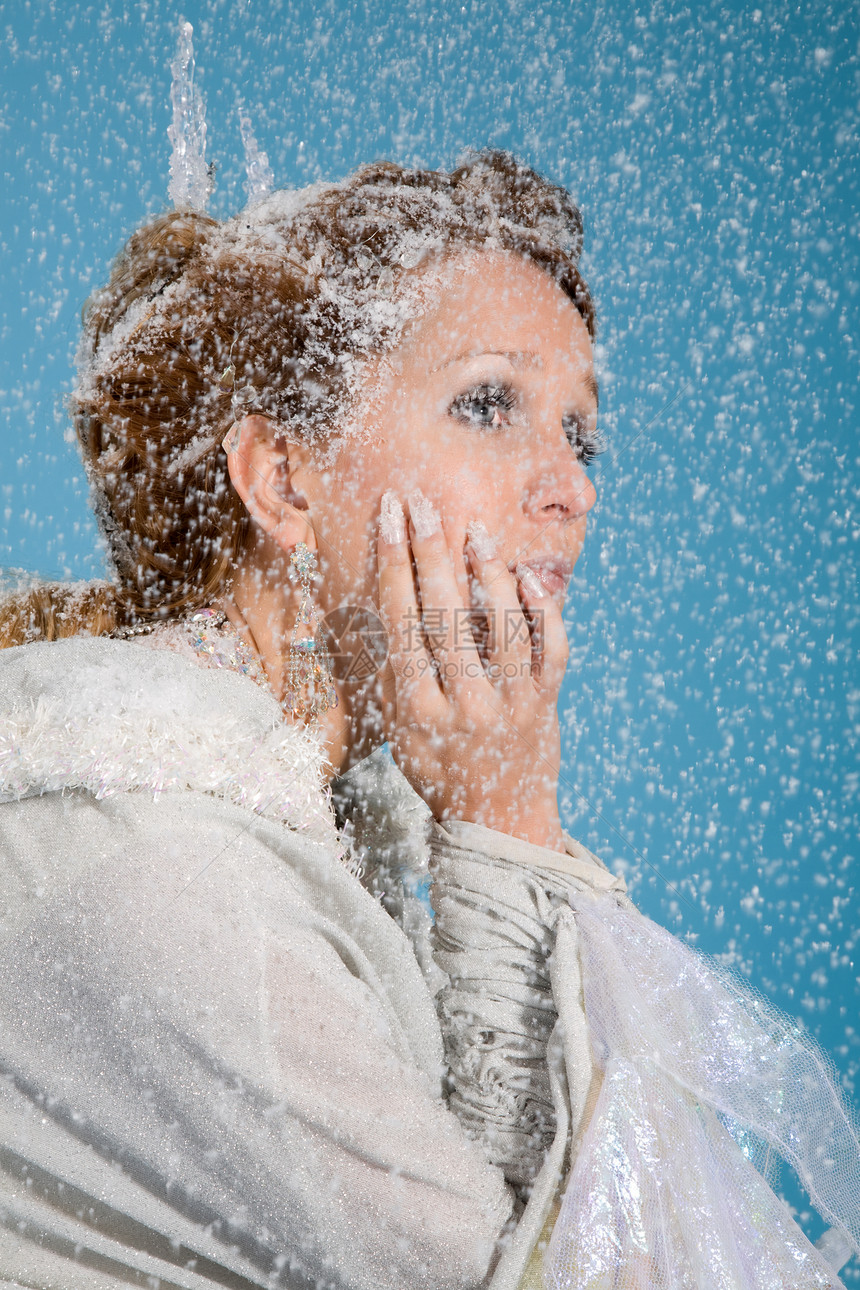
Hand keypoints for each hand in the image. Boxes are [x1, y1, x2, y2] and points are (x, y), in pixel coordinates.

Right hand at [377, 489, 568, 851]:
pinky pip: (552, 650)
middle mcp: (464, 703)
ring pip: (502, 626)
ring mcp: (510, 703)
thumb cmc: (438, 770)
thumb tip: (378, 601)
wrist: (497, 821)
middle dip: (430, 551)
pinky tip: (527, 577)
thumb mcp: (398, 728)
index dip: (393, 562)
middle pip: (444, 614)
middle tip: (422, 502)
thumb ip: (390, 670)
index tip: (388, 515)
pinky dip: (545, 611)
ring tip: (476, 529)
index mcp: (417, 708)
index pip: (400, 620)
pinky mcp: (547, 703)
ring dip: (488, 573)